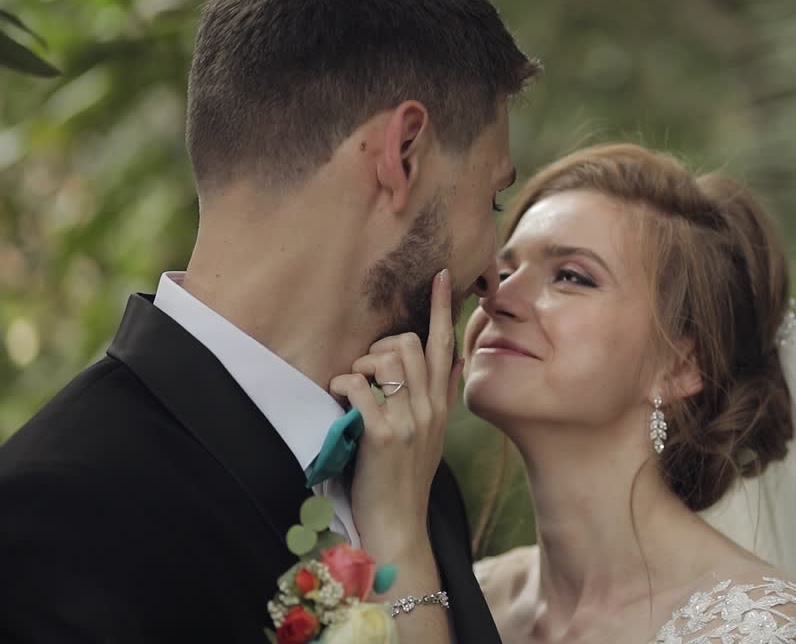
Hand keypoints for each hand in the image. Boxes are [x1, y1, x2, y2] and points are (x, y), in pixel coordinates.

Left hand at [330, 269, 461, 564]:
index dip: (443, 308)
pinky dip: (342, 385)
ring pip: (385, 359)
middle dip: (381, 345)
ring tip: (352, 388)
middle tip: (366, 369)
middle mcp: (430, 408)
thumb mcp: (434, 436)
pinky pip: (357, 386)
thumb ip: (440, 398)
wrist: (400, 525)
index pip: (446, 346)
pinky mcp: (383, 434)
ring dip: (360, 365)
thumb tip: (450, 363)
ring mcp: (409, 419)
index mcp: (441, 405)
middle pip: (409, 343)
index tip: (442, 276)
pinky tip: (339, 401)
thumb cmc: (407, 480)